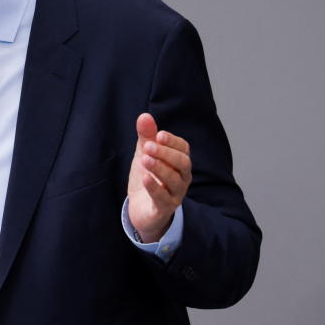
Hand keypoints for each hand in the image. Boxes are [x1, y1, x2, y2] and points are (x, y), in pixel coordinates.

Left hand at [127, 113, 191, 242]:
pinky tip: (145, 179)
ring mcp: (175, 194)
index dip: (172, 141)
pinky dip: (155, 188)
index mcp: (179, 162)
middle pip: (183, 163)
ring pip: (174, 181)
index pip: (183, 149)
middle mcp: (181, 178)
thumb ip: (145, 136)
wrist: (141, 209)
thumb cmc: (148, 177)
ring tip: (145, 160)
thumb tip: (144, 116)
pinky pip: (163, 199)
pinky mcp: (163, 209)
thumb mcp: (144, 154)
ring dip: (160, 169)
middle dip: (166, 153)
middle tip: (148, 146)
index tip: (158, 134)